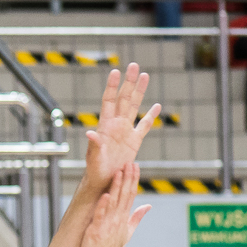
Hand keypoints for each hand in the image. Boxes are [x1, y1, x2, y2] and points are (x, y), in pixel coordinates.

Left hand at [79, 163, 150, 246]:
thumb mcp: (127, 232)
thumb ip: (136, 217)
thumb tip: (147, 207)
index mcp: (123, 218)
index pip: (130, 195)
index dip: (133, 180)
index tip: (135, 166)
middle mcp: (117, 219)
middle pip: (124, 195)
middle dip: (127, 178)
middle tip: (130, 163)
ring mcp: (108, 224)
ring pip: (114, 202)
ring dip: (116, 187)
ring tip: (119, 172)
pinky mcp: (97, 230)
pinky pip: (101, 216)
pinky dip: (103, 205)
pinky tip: (106, 194)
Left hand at [84, 64, 158, 192]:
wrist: (104, 181)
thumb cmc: (95, 171)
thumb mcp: (94, 158)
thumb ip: (93, 146)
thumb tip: (89, 133)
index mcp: (105, 126)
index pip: (108, 101)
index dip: (112, 86)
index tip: (116, 71)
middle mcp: (116, 124)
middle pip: (123, 98)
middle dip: (128, 82)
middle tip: (134, 65)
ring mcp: (126, 131)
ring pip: (134, 107)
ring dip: (140, 92)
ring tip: (145, 75)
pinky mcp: (134, 141)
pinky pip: (144, 126)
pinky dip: (151, 116)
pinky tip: (156, 106)